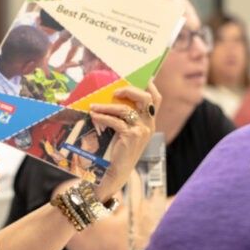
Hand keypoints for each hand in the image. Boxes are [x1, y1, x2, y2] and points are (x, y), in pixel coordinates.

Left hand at [88, 83, 160, 200]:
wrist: (117, 173)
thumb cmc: (118, 150)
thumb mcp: (126, 131)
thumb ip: (125, 116)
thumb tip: (111, 96)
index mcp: (149, 121)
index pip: (156, 99)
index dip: (150, 85)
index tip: (140, 76)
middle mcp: (149, 124)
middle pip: (146, 98)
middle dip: (130, 90)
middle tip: (114, 91)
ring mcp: (142, 131)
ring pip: (125, 109)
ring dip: (106, 106)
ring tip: (93, 107)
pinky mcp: (131, 137)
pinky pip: (116, 121)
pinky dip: (103, 117)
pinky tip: (94, 116)